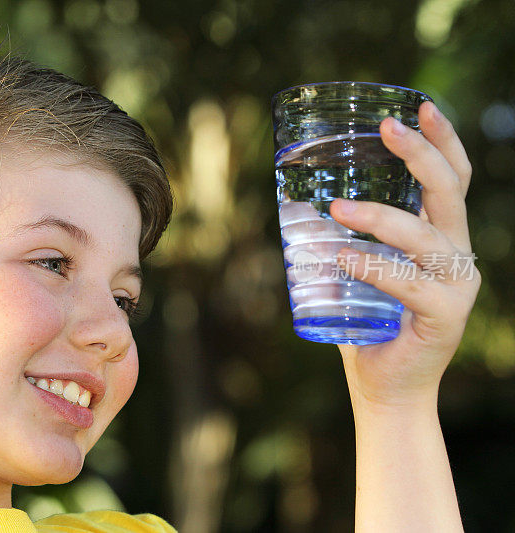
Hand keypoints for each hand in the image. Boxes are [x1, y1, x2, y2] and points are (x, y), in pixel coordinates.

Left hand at [329, 101, 480, 407]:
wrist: (385, 387)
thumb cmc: (368, 323)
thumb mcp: (358, 269)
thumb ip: (345, 236)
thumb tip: (296, 200)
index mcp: (442, 237)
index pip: (451, 180)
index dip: (441, 141)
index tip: (417, 106)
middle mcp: (457, 255)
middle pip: (448, 194)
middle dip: (419, 156)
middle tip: (385, 129)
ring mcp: (456, 286)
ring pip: (425, 237)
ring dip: (381, 218)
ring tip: (337, 210)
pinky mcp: (444, 317)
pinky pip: (408, 283)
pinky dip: (374, 268)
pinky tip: (343, 259)